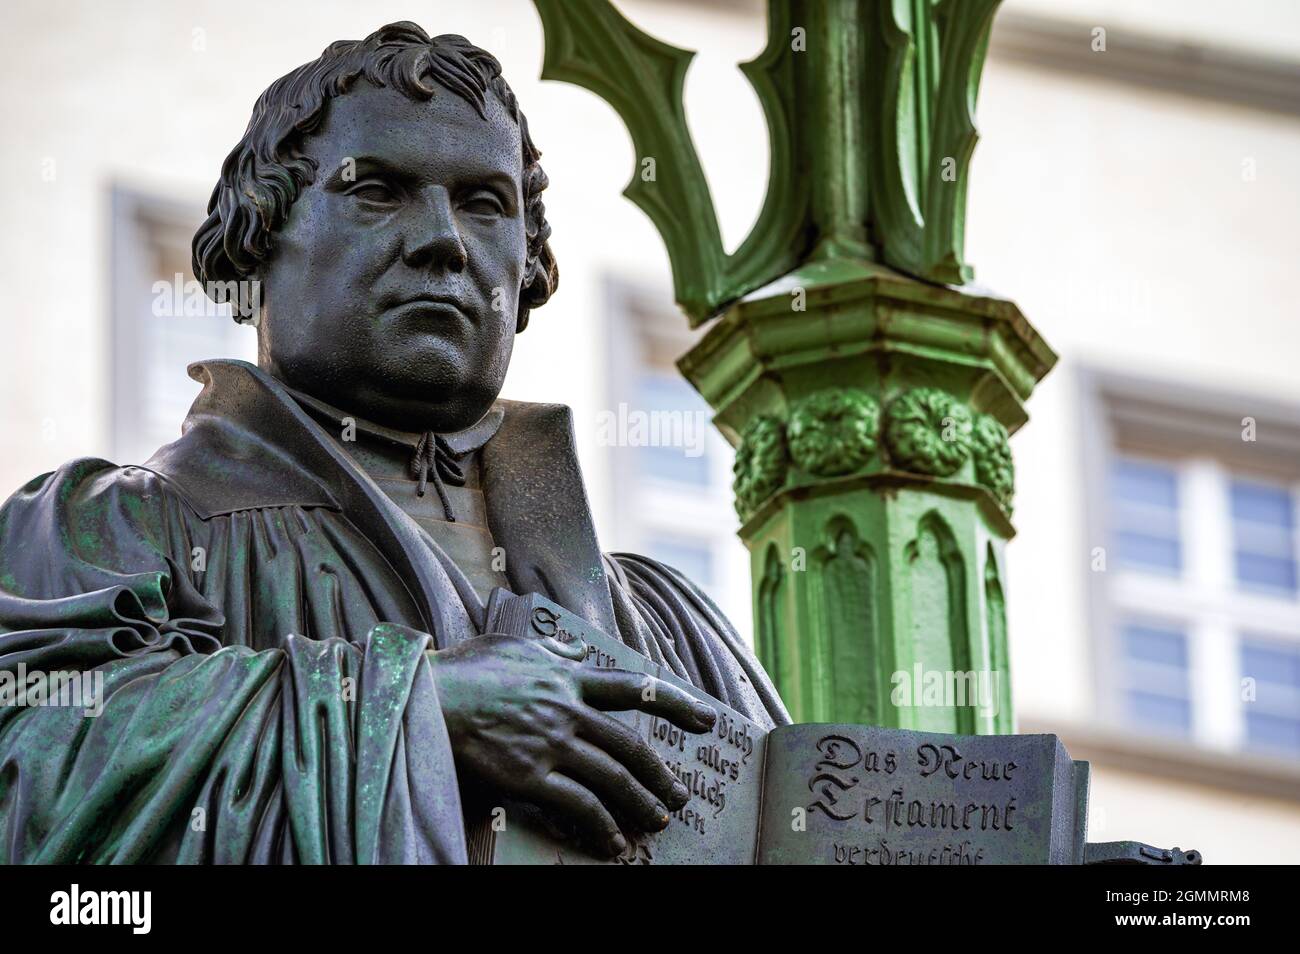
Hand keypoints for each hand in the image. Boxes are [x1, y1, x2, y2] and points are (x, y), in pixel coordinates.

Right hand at [428, 632, 716, 855]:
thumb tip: (578, 648)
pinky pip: (579, 807)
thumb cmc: (466, 670)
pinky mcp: (531, 777)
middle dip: (661, 774)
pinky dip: (602, 827)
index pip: (634, 688)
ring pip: (613, 779)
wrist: (429, 698)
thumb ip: (553, 651)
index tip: (706, 718)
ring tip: (657, 822)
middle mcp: (568, 710)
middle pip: (630, 746)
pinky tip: (612, 843)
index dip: (676, 703)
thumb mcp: (516, 646)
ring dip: (641, 804)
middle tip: (679, 794)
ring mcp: (552, 744)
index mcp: (568, 677)